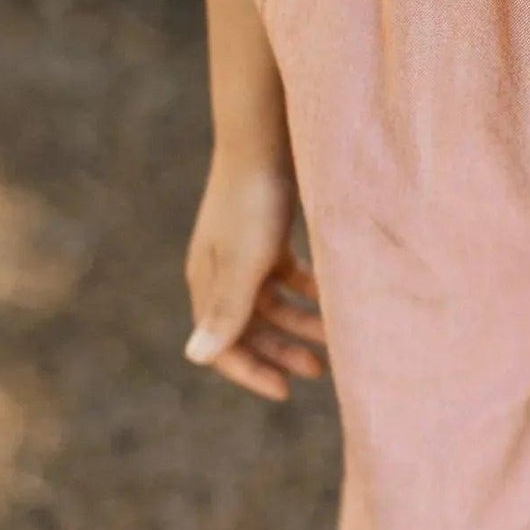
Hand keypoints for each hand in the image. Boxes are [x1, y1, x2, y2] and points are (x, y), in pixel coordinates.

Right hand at [184, 150, 326, 400]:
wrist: (265, 138)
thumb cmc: (254, 201)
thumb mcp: (246, 262)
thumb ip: (227, 310)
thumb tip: (194, 358)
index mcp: (207, 283)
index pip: (221, 345)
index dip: (251, 372)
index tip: (285, 392)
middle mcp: (220, 271)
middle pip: (249, 328)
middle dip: (282, 350)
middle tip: (320, 370)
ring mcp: (244, 251)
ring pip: (272, 303)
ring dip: (301, 321)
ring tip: (335, 333)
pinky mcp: (267, 232)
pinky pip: (286, 274)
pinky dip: (307, 288)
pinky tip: (333, 293)